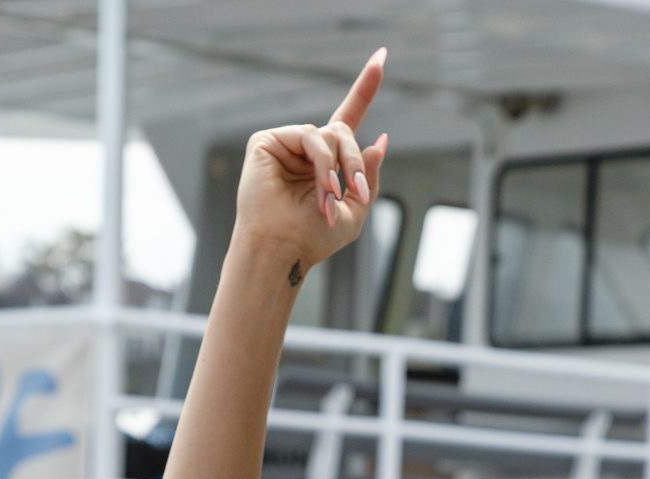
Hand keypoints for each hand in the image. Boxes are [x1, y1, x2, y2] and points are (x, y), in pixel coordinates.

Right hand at [234, 49, 391, 279]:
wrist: (283, 251)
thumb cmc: (312, 239)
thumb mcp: (355, 212)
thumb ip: (369, 177)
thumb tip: (379, 140)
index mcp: (325, 162)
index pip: (348, 116)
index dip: (365, 88)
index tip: (382, 56)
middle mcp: (305, 148)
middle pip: (343, 131)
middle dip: (355, 162)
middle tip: (357, 194)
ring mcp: (285, 143)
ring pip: (329, 134)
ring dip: (338, 169)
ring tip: (330, 201)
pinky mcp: (267, 141)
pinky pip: (310, 137)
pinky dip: (322, 164)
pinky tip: (321, 189)